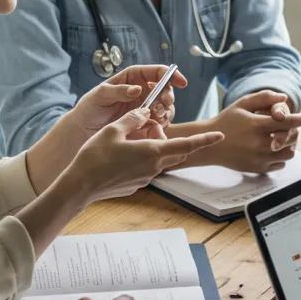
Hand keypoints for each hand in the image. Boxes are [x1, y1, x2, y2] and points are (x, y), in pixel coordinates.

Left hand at [71, 64, 187, 138]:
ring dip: (166, 112)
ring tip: (157, 117)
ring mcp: (145, 107)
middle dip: (169, 97)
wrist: (83, 131)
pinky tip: (154, 126)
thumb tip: (137, 89)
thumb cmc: (89, 109)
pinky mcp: (145, 123)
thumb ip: (118, 90)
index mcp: (133, 78)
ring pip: (166, 107)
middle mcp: (142, 91)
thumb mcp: (99, 96)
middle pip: (166, 90)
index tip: (181, 82)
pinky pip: (160, 122)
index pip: (157, 72)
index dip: (171, 75)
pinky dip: (161, 124)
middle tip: (163, 105)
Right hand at [73, 108, 223, 201]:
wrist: (80, 186)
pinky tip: (121, 156)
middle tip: (150, 127)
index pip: (186, 144)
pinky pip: (147, 168)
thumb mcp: (114, 130)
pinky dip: (142, 158)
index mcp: (152, 151)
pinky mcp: (137, 185)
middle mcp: (154, 167)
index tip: (219, 135)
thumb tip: (146, 113)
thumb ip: (134, 119)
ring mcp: (146, 178)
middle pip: (174, 150)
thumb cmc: (95, 156)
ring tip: (130, 140)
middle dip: (169, 137)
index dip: (205, 140)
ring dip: (154, 147)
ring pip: (160, 159)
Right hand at [202, 91, 300, 172]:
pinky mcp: (257, 169)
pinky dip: (280, 157)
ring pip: (289, 154)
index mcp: (257, 125)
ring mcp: (259, 158)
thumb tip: (284, 97)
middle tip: (288, 128)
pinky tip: (271, 149)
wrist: (210, 145)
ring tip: (280, 139)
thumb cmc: (227, 121)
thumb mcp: (242, 104)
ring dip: (289, 146)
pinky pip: (280, 165)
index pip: (287, 122)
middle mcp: (260, 143)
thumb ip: (263, 98)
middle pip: (292, 139)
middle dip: (294, 132)